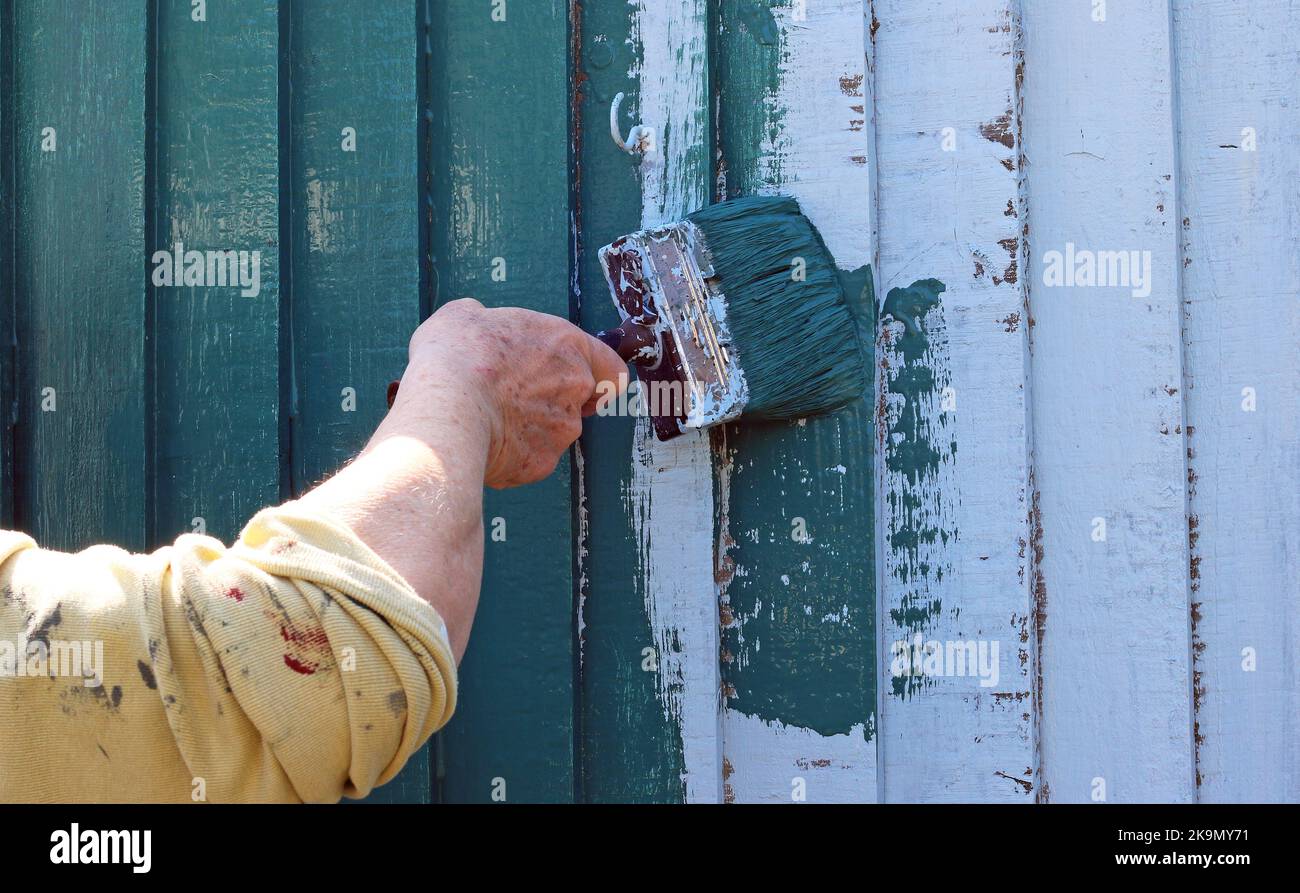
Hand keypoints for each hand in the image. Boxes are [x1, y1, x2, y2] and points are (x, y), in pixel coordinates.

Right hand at [399, 298, 625, 488]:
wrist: (448, 405)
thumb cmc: (459, 353)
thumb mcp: (465, 315)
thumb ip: (486, 320)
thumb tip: (476, 320)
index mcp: (567, 344)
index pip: (612, 368)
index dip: (599, 377)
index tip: (581, 383)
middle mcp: (575, 387)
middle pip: (579, 402)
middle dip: (550, 403)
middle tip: (511, 398)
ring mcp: (563, 429)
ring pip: (552, 432)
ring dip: (526, 429)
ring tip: (485, 419)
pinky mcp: (542, 463)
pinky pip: (529, 460)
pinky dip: (510, 455)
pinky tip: (482, 441)